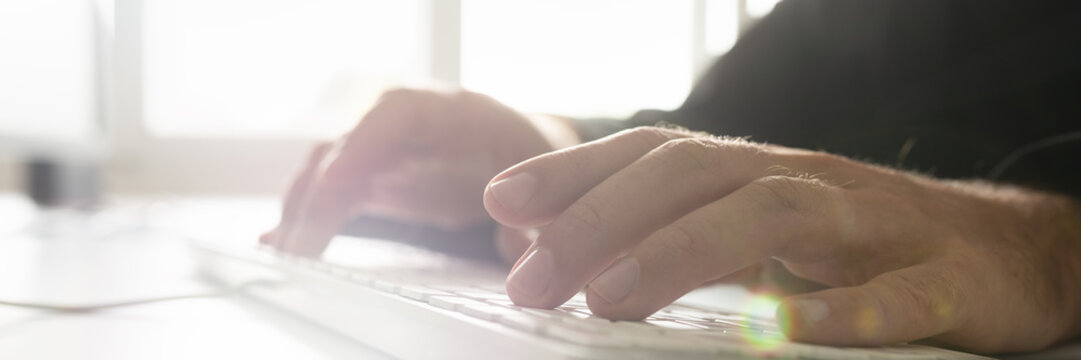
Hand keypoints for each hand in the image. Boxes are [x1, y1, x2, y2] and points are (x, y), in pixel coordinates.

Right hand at [263, 87, 577, 257]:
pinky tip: (280, 246)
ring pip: (325, 169)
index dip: (362, 146)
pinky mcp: (366, 173)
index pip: (397, 115)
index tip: (335, 183)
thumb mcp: (541, 176)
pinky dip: (304, 217)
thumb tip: (520, 249)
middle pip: (346, 147)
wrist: (516, 142)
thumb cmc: (524, 154)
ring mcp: (378, 145)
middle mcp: (403, 122)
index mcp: (451, 111)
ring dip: (301, 211)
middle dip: (318, 196)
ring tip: (285, 256)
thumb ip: (531, 211)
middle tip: (300, 249)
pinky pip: (327, 191)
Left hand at [483, 126, 1080, 352]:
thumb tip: (566, 247)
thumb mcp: (757, 227)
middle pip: (693, 178)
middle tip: (532, 281)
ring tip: (610, 298)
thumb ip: (673, 229)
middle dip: (602, 222)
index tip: (502, 202)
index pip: (655, 154)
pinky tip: (778, 332)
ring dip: (683, 251)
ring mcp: (873, 227)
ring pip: (773, 215)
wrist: (1003, 250)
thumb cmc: (858, 242)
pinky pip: (893, 296)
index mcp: (758, 171)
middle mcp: (806, 182)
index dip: (578, 172)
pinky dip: (835, 313)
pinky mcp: (941, 279)